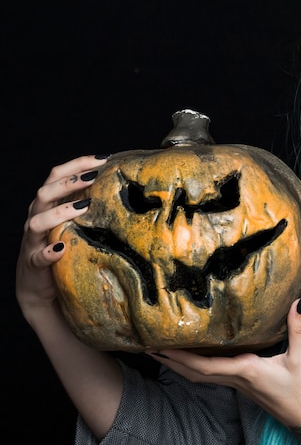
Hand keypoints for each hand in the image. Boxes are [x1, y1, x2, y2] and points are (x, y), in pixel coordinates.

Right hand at [16, 155, 106, 317]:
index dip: (78, 164)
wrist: (39, 286)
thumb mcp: (75, 222)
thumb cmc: (63, 245)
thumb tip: (124, 188)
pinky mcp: (33, 263)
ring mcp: (33, 240)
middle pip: (45, 192)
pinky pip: (37, 256)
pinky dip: (49, 251)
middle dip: (69, 182)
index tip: (103, 159)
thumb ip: (89, 204)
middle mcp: (37, 217)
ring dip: (60, 212)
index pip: (57, 175)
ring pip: (37, 221)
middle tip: (94, 177)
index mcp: (48, 204)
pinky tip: (61, 248)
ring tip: (83, 206)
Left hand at [148, 297, 300, 427]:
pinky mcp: (241, 386)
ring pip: (199, 377)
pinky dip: (194, 368)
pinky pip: (210, 377)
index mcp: (245, 370)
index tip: (161, 347)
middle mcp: (235, 379)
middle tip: (147, 347)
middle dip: (170, 361)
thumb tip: (299, 300)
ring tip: (160, 352)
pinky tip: (191, 360)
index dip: (181, 357)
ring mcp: (236, 385)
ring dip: (179, 366)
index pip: (205, 365)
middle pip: (194, 373)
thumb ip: (297, 328)